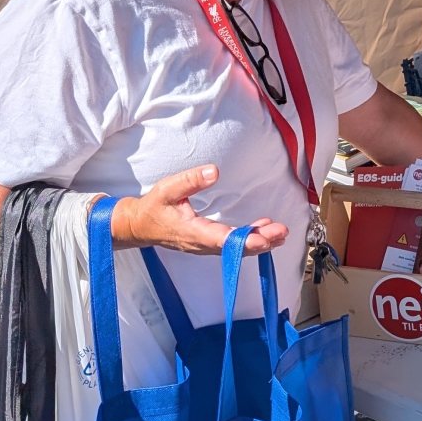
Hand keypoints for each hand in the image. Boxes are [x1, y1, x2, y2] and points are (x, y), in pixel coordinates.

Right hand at [110, 165, 289, 254]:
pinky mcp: (208, 244)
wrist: (139, 226)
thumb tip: (213, 171)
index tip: (264, 238)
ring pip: (236, 249)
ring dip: (259, 242)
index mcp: (193, 232)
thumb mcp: (168, 188)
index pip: (223, 240)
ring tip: (280, 233)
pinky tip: (263, 230)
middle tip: (282, 232)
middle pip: (235, 248)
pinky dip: (249, 239)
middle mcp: (202, 244)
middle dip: (260, 241)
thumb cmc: (154, 207)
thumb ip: (190, 180)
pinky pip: (232, 246)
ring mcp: (205, 246)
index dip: (244, 240)